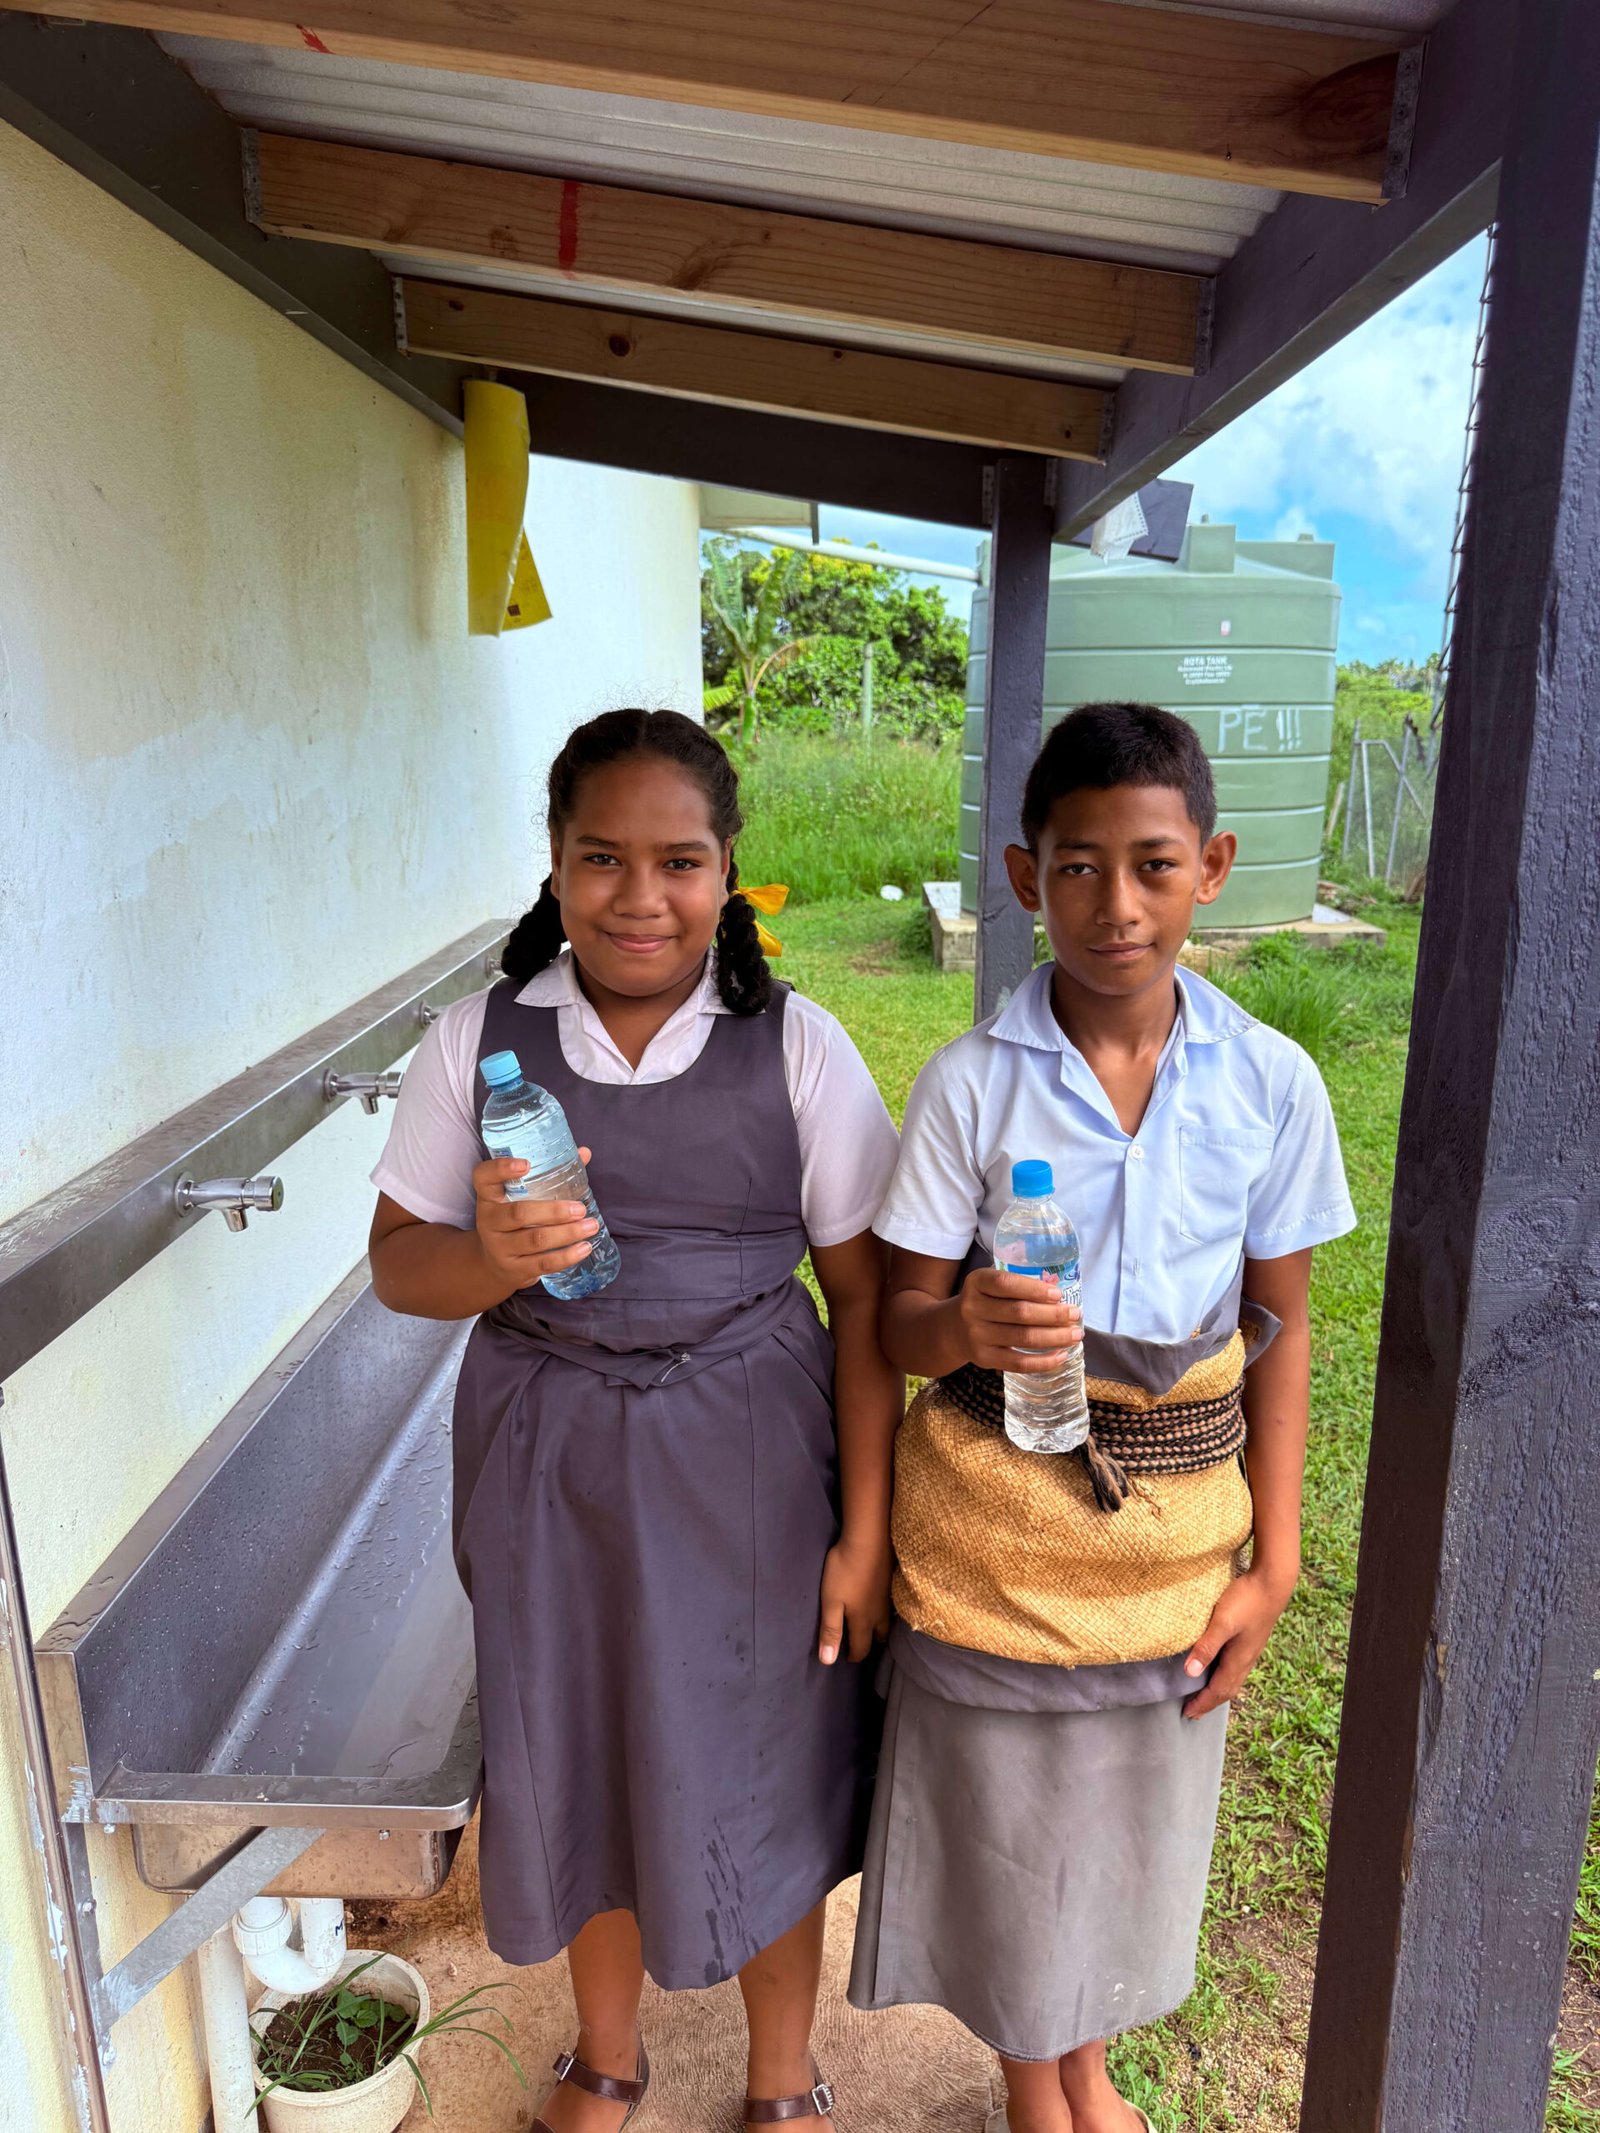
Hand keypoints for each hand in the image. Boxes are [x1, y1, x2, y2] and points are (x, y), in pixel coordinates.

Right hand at [471, 1147, 597, 1293]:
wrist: (492, 1263)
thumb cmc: (514, 1220)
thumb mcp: (520, 1197)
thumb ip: (549, 1174)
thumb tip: (584, 1153)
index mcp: (489, 1196)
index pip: (484, 1177)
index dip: (501, 1169)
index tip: (527, 1164)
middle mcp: (489, 1221)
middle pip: (519, 1214)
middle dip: (554, 1211)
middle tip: (580, 1208)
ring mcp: (500, 1247)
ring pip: (535, 1240)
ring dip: (567, 1234)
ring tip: (591, 1226)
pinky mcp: (514, 1269)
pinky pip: (542, 1263)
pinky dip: (566, 1257)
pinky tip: (584, 1248)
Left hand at [817, 1531, 891, 1664]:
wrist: (870, 1539)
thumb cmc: (846, 1571)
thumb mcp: (831, 1602)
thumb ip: (831, 1630)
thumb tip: (828, 1661)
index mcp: (863, 1621)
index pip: (861, 1647)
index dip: (853, 1655)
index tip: (846, 1657)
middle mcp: (879, 1613)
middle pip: (879, 1637)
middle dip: (869, 1643)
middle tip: (860, 1642)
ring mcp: (888, 1597)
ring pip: (887, 1621)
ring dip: (880, 1628)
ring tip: (872, 1626)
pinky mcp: (892, 1582)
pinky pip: (891, 1605)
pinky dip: (885, 1611)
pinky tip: (880, 1602)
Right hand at [956, 1267, 1082, 1375]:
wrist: (953, 1329)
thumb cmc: (984, 1302)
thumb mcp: (990, 1285)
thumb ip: (1018, 1285)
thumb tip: (1058, 1294)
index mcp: (976, 1283)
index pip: (1006, 1284)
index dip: (1034, 1289)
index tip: (1058, 1295)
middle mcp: (972, 1308)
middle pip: (1019, 1313)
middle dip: (1053, 1315)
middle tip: (1076, 1314)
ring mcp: (977, 1335)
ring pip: (1023, 1338)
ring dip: (1055, 1337)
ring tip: (1076, 1334)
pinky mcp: (984, 1358)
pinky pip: (1019, 1363)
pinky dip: (1044, 1361)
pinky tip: (1061, 1355)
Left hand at [1182, 1565, 1296, 1718]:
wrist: (1272, 1583)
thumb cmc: (1246, 1600)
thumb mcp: (1222, 1622)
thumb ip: (1206, 1646)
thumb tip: (1190, 1673)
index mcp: (1238, 1660)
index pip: (1218, 1690)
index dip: (1202, 1703)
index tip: (1187, 1713)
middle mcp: (1246, 1660)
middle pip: (1227, 1689)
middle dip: (1210, 1702)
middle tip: (1193, 1711)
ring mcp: (1250, 1650)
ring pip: (1233, 1679)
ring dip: (1218, 1690)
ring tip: (1205, 1695)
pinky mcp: (1250, 1639)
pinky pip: (1236, 1667)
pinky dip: (1224, 1676)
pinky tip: (1219, 1667)